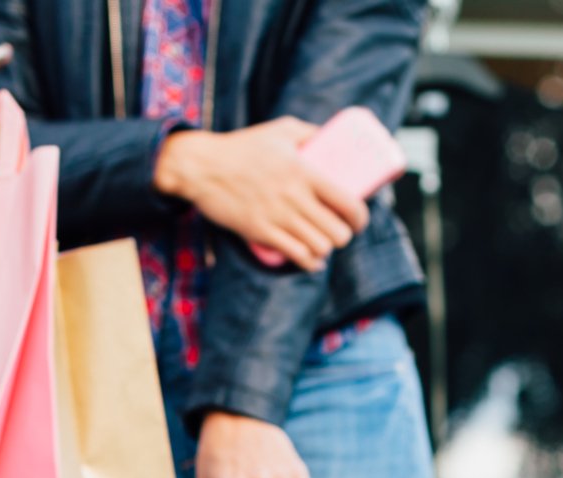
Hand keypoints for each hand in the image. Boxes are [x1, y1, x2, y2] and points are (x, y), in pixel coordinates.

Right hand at [154, 118, 369, 272]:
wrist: (202, 166)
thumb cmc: (243, 146)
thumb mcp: (280, 129)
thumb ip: (309, 132)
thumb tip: (331, 136)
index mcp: (304, 172)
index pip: (347, 202)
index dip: (360, 217)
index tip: (358, 219)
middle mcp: (294, 197)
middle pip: (337, 231)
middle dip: (344, 235)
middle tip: (341, 231)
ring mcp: (278, 217)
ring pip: (319, 247)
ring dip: (326, 249)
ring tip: (325, 243)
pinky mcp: (261, 233)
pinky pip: (296, 256)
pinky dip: (310, 262)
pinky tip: (313, 260)